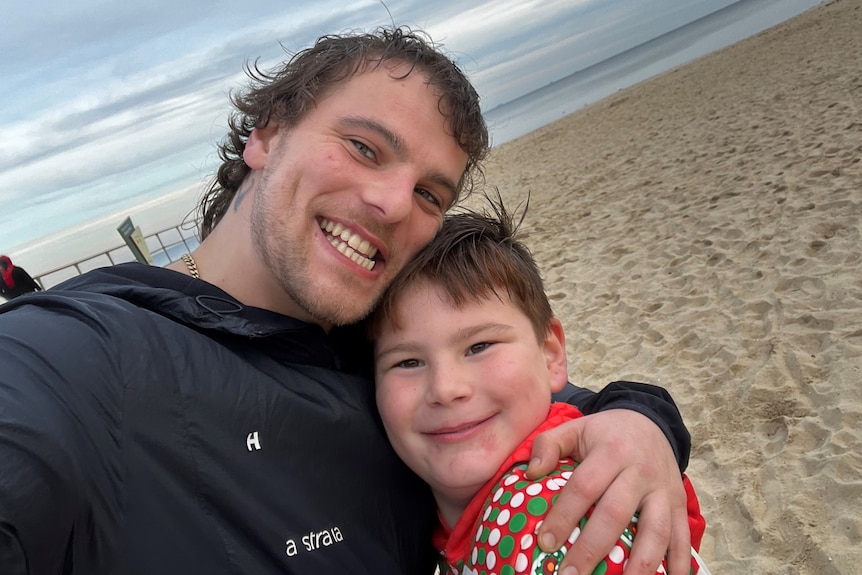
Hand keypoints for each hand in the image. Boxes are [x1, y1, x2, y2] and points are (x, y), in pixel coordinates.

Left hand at [526, 409, 690, 574]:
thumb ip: (548, 444)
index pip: (584, 486)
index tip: (545, 542)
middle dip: (592, 548)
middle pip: (616, 513)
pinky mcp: (680, 505)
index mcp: (611, 451)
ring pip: (656, 531)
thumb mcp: (575, 428)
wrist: (650, 421)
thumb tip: (530, 472)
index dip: (564, 515)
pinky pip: (683, 537)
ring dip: (639, 565)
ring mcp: (664, 491)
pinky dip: (680, 564)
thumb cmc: (605, 434)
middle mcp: (640, 472)